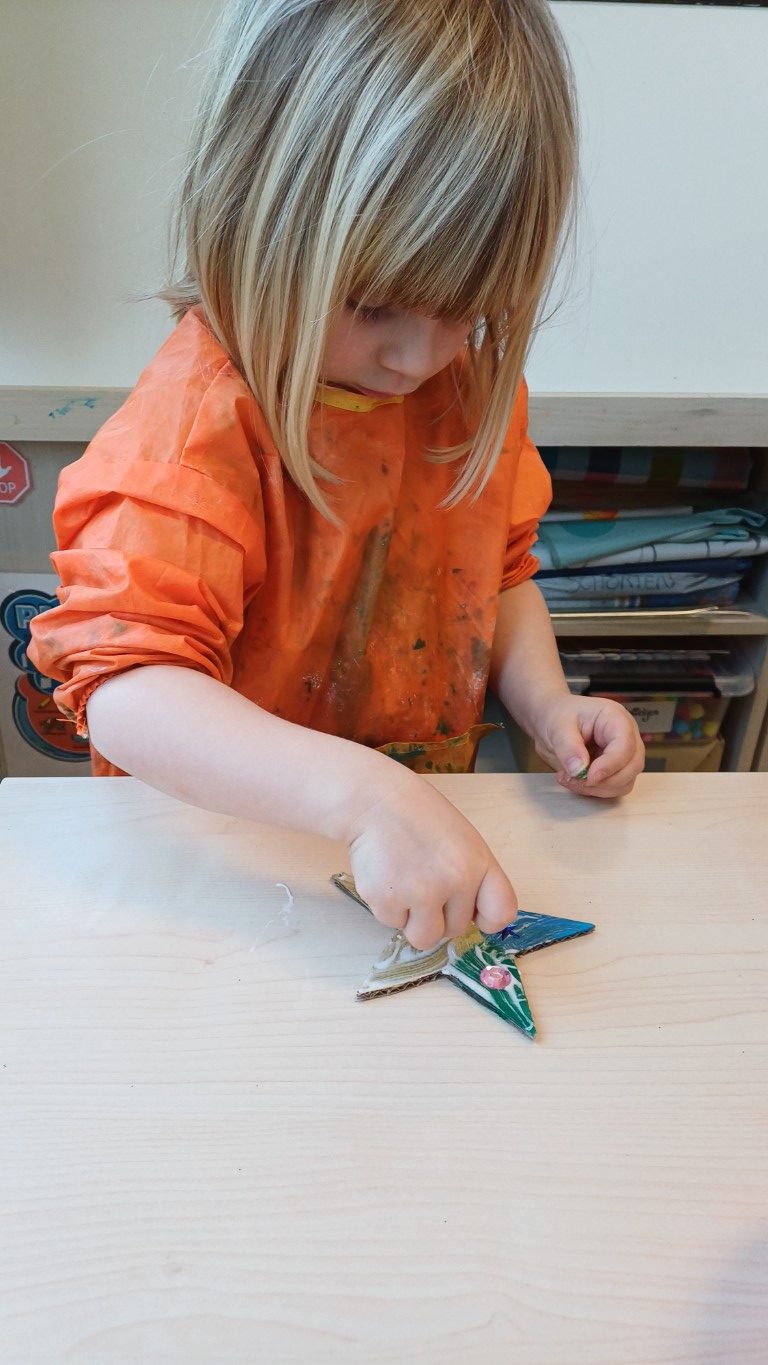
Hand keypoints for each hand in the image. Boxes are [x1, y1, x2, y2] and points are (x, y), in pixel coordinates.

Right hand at [344, 765, 517, 949]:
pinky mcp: (386, 901)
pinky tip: (385, 875)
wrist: (374, 801)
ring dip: (413, 919)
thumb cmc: (421, 820)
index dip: (486, 920)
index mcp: (478, 864)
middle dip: (438, 914)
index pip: (500, 914)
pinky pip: (392, 923)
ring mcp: (419, 893)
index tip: (472, 914)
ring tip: (404, 884)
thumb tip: (470, 920)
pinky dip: (388, 906)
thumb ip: (473, 879)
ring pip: (424, 938)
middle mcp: (454, 881)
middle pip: (454, 930)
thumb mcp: (463, 841)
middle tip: (422, 881)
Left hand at [532, 693, 644, 798]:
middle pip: (632, 766)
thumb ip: (568, 747)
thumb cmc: (558, 716)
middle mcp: (625, 737)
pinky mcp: (614, 770)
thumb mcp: (557, 726)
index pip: (625, 745)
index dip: (610, 764)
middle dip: (604, 780)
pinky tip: (574, 781)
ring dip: (597, 788)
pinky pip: (613, 788)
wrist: (551, 722)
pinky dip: (594, 791)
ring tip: (569, 778)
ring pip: (625, 782)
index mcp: (615, 718)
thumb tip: (579, 770)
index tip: (589, 776)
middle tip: (574, 778)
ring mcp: (622, 755)